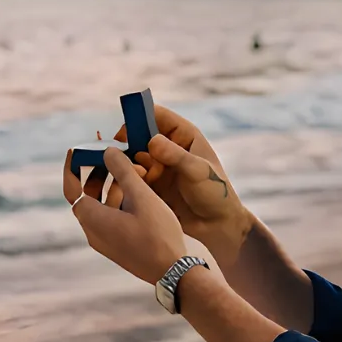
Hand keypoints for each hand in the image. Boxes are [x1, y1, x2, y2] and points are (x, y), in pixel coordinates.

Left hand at [63, 146, 187, 284]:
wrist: (172, 271)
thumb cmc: (157, 234)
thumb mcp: (141, 197)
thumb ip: (123, 171)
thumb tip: (108, 151)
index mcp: (93, 219)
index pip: (72, 188)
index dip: (72, 168)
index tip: (76, 151)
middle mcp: (93, 232)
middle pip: (86, 196)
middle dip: (96, 174)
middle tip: (109, 157)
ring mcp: (105, 241)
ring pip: (100, 206)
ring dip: (111, 187)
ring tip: (131, 171)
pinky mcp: (117, 246)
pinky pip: (110, 217)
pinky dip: (118, 201)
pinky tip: (138, 192)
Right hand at [121, 104, 251, 266]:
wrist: (216, 225)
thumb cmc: (216, 194)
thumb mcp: (198, 171)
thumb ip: (176, 156)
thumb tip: (153, 141)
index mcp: (184, 135)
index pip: (157, 115)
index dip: (139, 118)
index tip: (125, 133)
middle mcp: (168, 147)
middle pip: (138, 135)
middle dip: (129, 145)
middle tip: (125, 159)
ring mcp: (158, 165)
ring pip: (133, 156)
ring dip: (130, 164)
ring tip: (139, 177)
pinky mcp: (151, 184)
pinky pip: (133, 175)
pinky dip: (130, 179)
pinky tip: (137, 189)